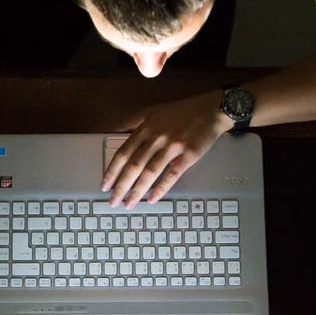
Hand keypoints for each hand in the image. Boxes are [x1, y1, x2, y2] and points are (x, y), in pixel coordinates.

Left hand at [102, 90, 231, 207]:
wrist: (210, 110)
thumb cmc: (181, 112)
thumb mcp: (152, 111)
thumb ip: (132, 122)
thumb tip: (113, 132)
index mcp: (145, 128)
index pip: (123, 153)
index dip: (112, 171)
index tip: (105, 185)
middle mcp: (156, 138)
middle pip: (133, 166)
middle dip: (121, 186)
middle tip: (113, 201)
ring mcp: (172, 147)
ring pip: (150, 172)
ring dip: (137, 191)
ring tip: (128, 204)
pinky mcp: (188, 155)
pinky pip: (172, 175)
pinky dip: (161, 188)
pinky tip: (152, 199)